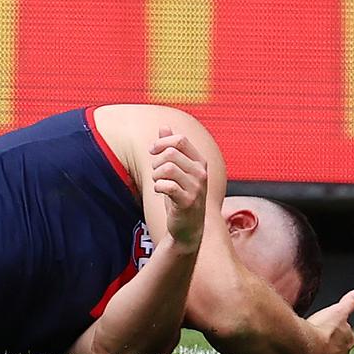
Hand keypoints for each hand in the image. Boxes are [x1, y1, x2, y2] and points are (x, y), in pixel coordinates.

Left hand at [149, 126, 207, 250]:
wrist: (188, 228)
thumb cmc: (180, 196)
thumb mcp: (177, 170)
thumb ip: (171, 148)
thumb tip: (164, 126)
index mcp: (199, 161)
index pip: (181, 139)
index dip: (162, 142)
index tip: (152, 151)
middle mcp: (201, 172)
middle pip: (171, 153)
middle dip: (156, 161)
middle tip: (155, 172)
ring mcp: (196, 187)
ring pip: (167, 168)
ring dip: (155, 175)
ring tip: (157, 182)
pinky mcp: (188, 201)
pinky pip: (167, 186)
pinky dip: (157, 187)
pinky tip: (159, 191)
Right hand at [306, 290, 353, 353]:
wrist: (305, 346)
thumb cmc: (323, 329)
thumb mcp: (337, 311)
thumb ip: (348, 304)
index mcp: (349, 340)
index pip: (346, 335)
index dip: (338, 330)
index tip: (331, 327)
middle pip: (338, 347)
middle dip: (330, 342)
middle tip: (319, 335)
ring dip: (319, 349)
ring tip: (309, 343)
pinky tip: (300, 350)